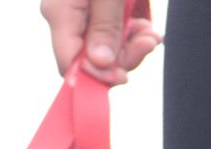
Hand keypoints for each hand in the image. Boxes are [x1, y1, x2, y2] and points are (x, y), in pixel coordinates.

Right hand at [41, 0, 161, 84]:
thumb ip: (105, 26)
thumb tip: (101, 64)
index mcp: (60, 12)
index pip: (69, 64)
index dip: (96, 77)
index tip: (123, 76)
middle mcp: (64, 17)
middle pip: (88, 60)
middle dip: (122, 58)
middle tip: (148, 44)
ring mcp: (77, 14)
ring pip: (102, 49)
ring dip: (131, 47)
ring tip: (150, 35)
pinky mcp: (92, 10)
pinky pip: (108, 34)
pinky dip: (129, 35)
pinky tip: (144, 29)